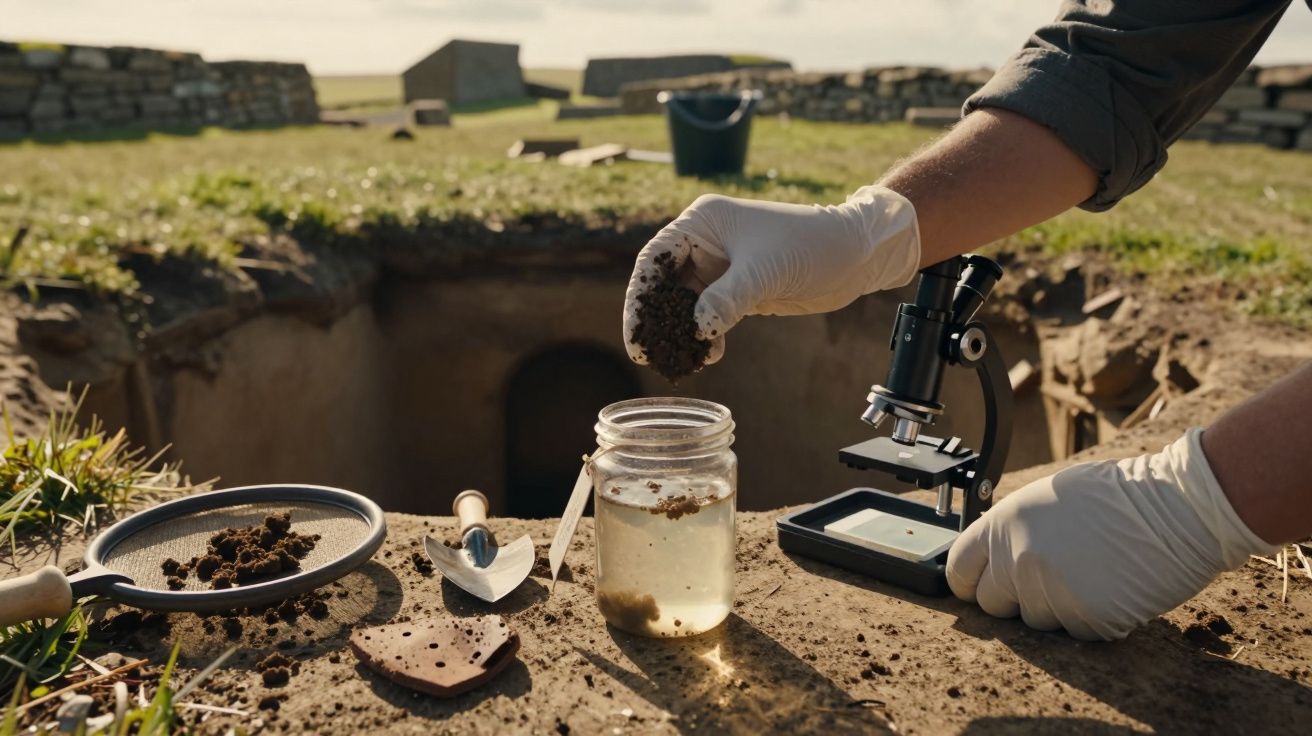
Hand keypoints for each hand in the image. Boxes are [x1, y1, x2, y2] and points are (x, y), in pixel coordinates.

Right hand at [622, 187, 920, 366]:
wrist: (856, 255)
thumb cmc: (812, 245)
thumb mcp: (766, 272)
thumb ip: (728, 298)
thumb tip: (696, 329)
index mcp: (703, 222)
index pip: (655, 259)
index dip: (640, 297)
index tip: (636, 332)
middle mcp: (705, 242)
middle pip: (663, 284)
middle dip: (656, 320)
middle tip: (649, 355)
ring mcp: (720, 267)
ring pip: (685, 305)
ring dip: (681, 333)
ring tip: (679, 362)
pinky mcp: (737, 290)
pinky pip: (708, 316)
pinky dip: (705, 337)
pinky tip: (708, 357)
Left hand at [946, 428, 1274, 640]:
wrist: (1177, 508)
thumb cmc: (1115, 496)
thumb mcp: (1046, 499)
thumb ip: (1012, 531)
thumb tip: (990, 559)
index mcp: (1003, 525)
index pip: (959, 571)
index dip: (970, 582)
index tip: (979, 587)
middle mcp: (1018, 560)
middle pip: (992, 604)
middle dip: (1014, 598)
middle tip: (1049, 579)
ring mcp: (1052, 592)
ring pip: (1036, 621)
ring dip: (1057, 607)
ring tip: (1090, 572)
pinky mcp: (1087, 619)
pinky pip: (1075, 632)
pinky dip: (1091, 618)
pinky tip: (1111, 587)